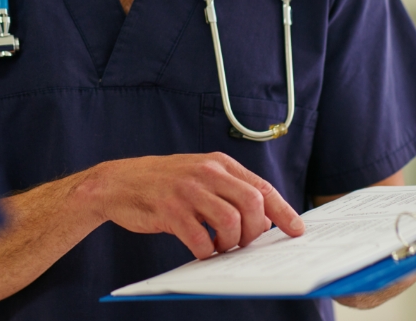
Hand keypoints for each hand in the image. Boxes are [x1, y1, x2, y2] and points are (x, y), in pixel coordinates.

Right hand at [95, 152, 303, 258]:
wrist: (118, 182)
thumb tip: (263, 218)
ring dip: (231, 244)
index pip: (261, 187)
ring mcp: (187, 190)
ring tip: (220, 247)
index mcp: (217, 163)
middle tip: (244, 243)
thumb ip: (226, 189)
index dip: (283, 211)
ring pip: (231, 223)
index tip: (296, 230)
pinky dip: (206, 252)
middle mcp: (205, 172)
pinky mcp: (170, 210)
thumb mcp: (198, 174)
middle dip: (255, 232)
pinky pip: (201, 240)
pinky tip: (201, 249)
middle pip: (252, 204)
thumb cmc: (163, 182)